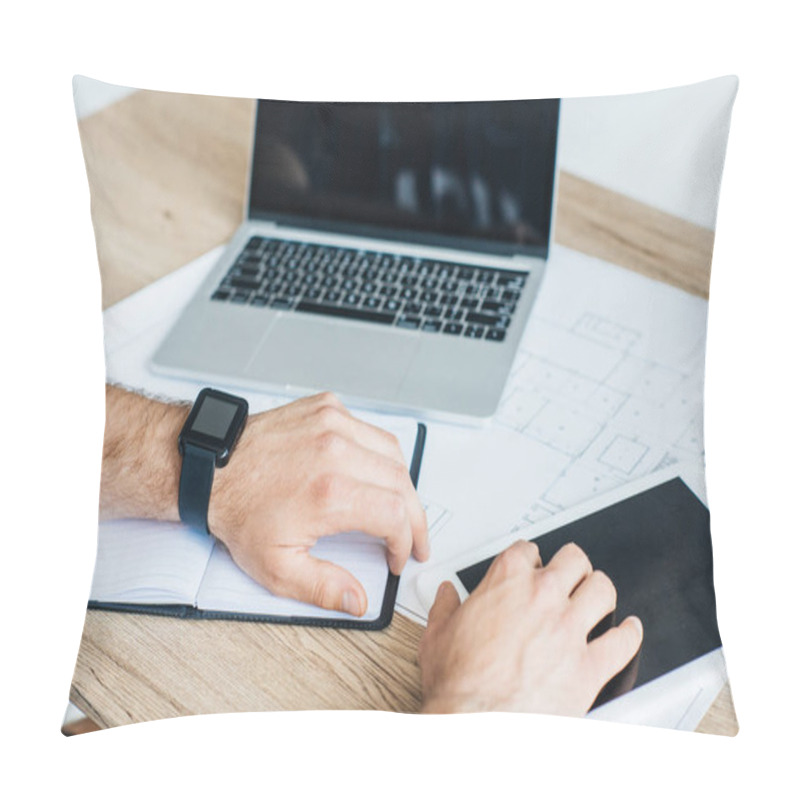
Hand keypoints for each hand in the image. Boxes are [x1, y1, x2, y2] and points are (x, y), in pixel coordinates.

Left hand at [208, 392, 428, 615]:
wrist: (209, 467)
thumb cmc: (238, 509)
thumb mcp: (275, 566)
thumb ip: (323, 588)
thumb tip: (358, 600)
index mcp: (329, 493)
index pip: (396, 515)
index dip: (406, 540)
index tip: (398, 554)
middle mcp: (336, 452)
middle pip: (403, 483)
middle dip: (415, 516)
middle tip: (412, 535)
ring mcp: (332, 424)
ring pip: (392, 451)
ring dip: (401, 482)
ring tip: (397, 504)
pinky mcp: (325, 407)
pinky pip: (368, 429)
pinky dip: (376, 452)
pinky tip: (368, 471)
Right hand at [418, 540, 642, 714]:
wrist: (474, 723)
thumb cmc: (457, 682)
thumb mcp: (436, 634)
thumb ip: (444, 607)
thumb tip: (446, 594)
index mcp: (506, 583)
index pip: (527, 549)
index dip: (530, 555)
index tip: (531, 562)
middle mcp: (543, 597)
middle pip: (574, 560)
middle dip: (572, 564)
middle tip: (570, 572)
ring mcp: (569, 630)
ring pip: (602, 591)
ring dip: (600, 590)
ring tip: (598, 594)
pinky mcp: (589, 666)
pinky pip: (623, 642)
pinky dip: (630, 633)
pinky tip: (629, 629)